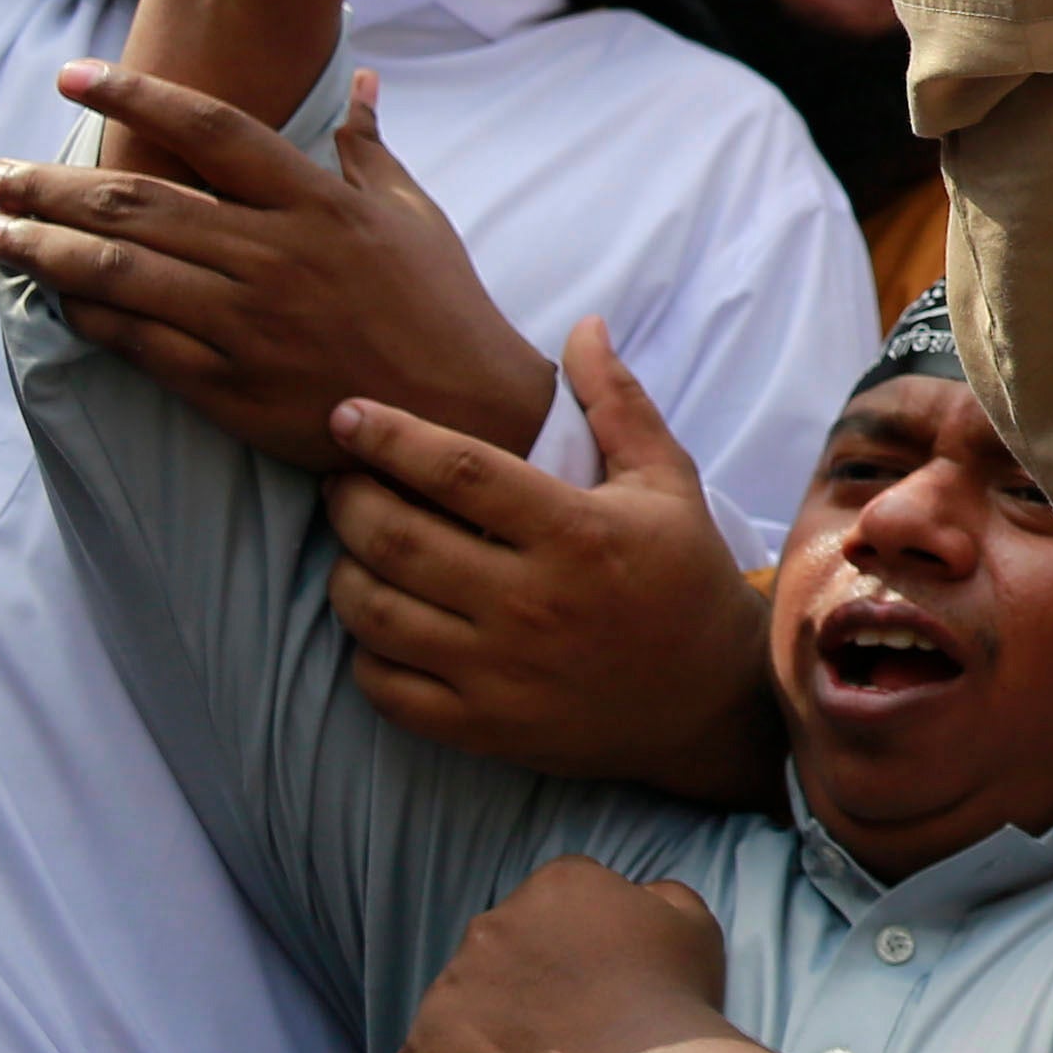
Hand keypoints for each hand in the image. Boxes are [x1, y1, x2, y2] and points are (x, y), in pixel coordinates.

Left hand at [0, 64, 556, 471]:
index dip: (136, 96)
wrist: (460, 411)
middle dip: (50, 185)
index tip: (71, 75)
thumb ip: (369, 148)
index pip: (212, 129)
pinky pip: (138, 344)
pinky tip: (51, 301)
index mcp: (318, 204)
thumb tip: (363, 83)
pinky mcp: (231, 384)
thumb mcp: (414, 215)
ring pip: (121, 272)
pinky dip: (88, 318)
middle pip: (139, 202)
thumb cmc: (439, 305)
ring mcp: (248, 322)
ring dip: (43, 249)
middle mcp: (275, 254)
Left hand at [317, 322, 785, 797]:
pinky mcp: (483, 726)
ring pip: (375, 614)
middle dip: (348, 499)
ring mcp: (502, 671)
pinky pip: (385, 686)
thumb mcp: (666, 482)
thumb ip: (617, 404)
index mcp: (576, 532)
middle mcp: (532, 602)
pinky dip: (363, 650)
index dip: (390, 436)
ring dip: (343, 571)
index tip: (347, 413)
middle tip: (342, 479)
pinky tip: (380, 622)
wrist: (710, 700)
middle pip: (397, 539)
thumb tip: (582, 326)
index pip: (459, 470)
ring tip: (353, 546)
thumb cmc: (683, 577)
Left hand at [392, 856, 732, 1052]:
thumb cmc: (671, 1003)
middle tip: (569, 1027)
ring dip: (488, 1028)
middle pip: (500, 947)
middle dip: (526, 980)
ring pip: (460, 1005)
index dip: (578, 940)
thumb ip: (654, 896)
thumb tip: (633, 899)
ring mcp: (446, 993)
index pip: (556, 899)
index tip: (598, 978)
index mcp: (555, 886)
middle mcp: (489, 926)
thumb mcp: (691, 922)